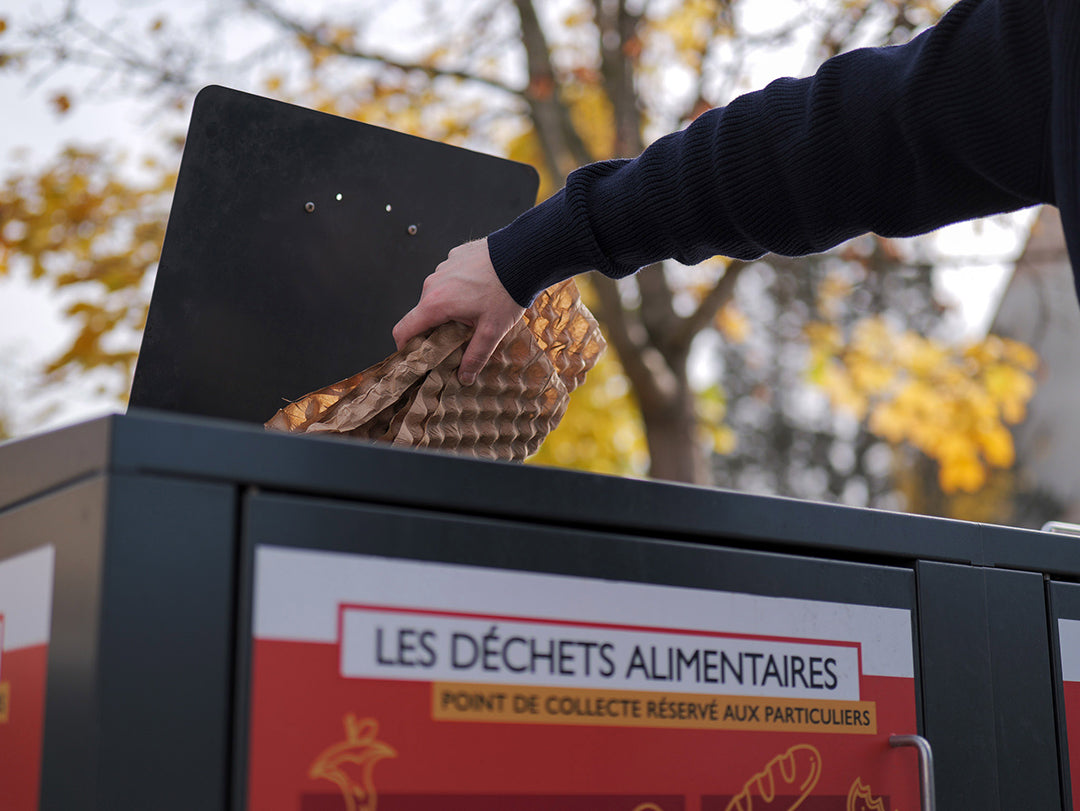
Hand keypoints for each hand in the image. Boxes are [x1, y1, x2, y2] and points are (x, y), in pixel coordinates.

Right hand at [393, 238, 524, 384]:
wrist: (522, 255)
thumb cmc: (506, 291)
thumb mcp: (491, 331)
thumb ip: (475, 356)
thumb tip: (464, 377)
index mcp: (436, 303)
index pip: (404, 329)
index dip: (405, 345)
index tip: (415, 354)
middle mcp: (433, 283)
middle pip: (423, 313)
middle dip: (436, 327)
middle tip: (458, 337)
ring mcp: (443, 267)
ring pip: (438, 294)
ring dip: (449, 306)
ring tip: (476, 311)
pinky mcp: (455, 256)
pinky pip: (450, 277)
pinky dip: (459, 287)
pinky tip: (481, 290)